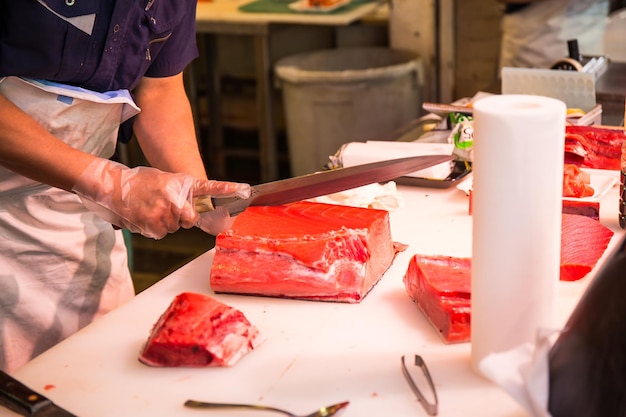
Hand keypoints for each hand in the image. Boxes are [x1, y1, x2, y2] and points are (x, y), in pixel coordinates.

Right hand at [72, 158, 249, 238]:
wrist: (112, 186)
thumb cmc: (139, 182)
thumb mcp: (163, 179)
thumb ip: (180, 193)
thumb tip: (191, 210)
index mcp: (180, 185)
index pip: (208, 186)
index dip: (226, 189)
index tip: (244, 189)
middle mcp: (175, 199)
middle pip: (190, 219)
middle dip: (181, 216)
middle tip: (164, 205)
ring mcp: (164, 213)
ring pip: (175, 227)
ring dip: (166, 222)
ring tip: (150, 208)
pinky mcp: (153, 226)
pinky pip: (162, 233)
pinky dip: (155, 228)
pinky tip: (145, 216)